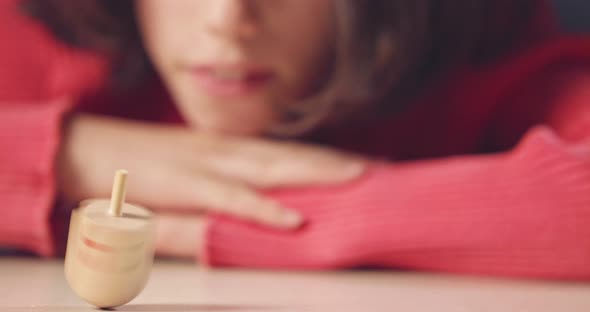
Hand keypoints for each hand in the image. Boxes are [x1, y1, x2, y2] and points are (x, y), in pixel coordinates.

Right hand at [59, 114, 365, 230]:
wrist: (86, 152)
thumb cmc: (141, 168)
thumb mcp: (190, 176)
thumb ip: (224, 190)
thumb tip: (261, 207)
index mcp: (229, 151)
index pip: (289, 152)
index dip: (329, 158)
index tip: (366, 166)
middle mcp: (227, 151)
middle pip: (294, 155)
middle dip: (340, 163)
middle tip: (382, 170)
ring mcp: (208, 165)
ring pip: (274, 168)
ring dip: (318, 173)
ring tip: (360, 179)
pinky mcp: (185, 185)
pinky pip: (232, 198)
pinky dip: (265, 209)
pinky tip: (294, 218)